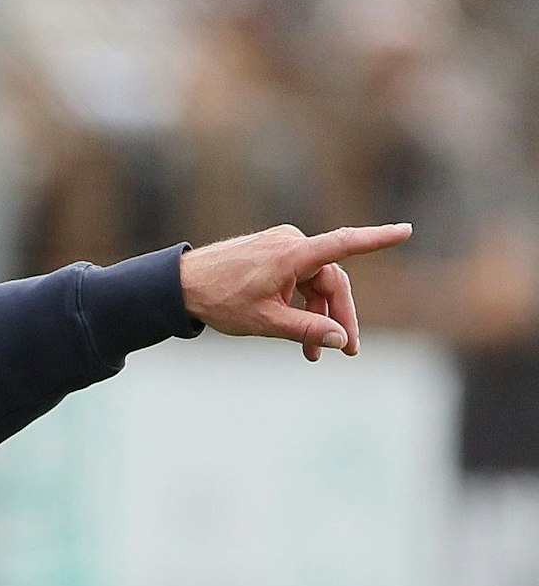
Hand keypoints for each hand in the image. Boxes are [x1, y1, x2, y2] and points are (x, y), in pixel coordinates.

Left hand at [180, 223, 412, 360]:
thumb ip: (306, 329)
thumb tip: (341, 340)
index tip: (406, 231)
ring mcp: (282, 245)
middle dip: (339, 317)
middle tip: (347, 352)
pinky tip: (300, 334)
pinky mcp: (274, 252)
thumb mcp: (265, 322)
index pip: (343, 245)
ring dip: (318, 317)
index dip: (376, 239)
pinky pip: (300, 279)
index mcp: (291, 255)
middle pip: (331, 281)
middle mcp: (291, 243)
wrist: (180, 285)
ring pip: (316, 284)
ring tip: (312, 354)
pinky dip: (302, 305)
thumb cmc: (220, 300)